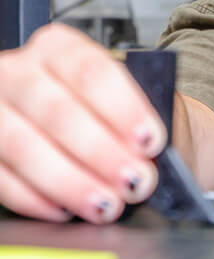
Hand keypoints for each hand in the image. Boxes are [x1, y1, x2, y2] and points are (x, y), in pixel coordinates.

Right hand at [0, 23, 166, 222]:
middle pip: (56, 110)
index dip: (122, 108)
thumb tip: (149, 150)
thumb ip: (144, 114)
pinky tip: (66, 210)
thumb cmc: (121, 113)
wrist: (104, 129)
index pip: (90, 71)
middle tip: (135, 181)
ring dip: (69, 182)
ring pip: (22, 146)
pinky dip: (34, 199)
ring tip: (106, 205)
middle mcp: (19, 71)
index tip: (149, 141)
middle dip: (100, 152)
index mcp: (60, 48)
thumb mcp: (139, 98)